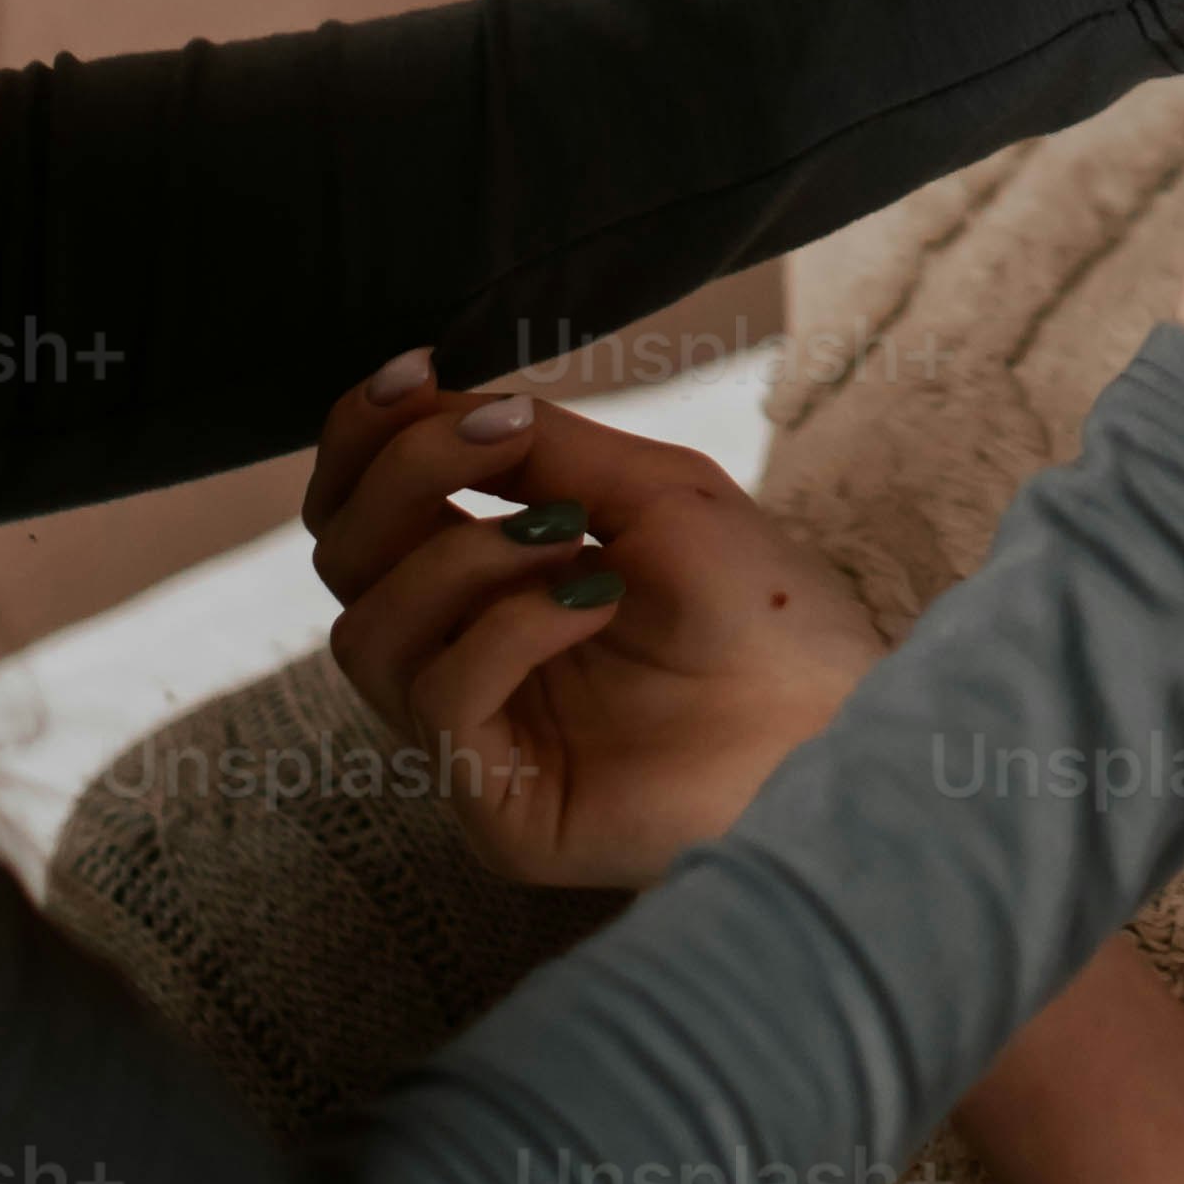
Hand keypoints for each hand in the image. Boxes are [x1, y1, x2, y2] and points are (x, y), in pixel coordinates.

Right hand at [306, 369, 882, 888]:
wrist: (842, 710)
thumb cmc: (759, 603)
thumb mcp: (646, 490)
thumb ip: (535, 449)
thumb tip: (431, 393)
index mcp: (483, 581)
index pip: (361, 508)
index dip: (362, 434)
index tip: (413, 372)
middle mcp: (458, 656)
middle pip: (341, 558)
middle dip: (406, 475)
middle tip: (500, 438)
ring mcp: (469, 738)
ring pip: (368, 631)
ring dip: (463, 555)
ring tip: (572, 538)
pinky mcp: (494, 812)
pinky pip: (438, 701)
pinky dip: (507, 628)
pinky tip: (594, 603)